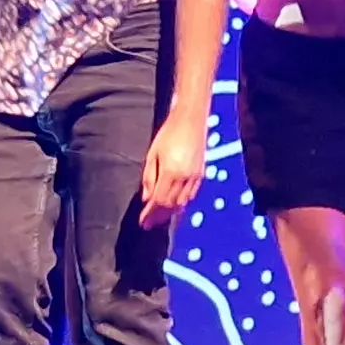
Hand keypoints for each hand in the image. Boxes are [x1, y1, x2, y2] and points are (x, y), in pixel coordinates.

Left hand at [137, 107, 210, 228]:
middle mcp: (185, 178)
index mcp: (171, 173)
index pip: (158, 201)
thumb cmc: (169, 133)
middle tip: (149, 224)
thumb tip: (146, 198)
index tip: (143, 222)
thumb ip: (149, 177)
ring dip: (170, 212)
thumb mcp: (152, 154)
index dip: (150, 214)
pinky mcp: (201, 174)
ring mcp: (195, 177)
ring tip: (160, 217)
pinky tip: (175, 205)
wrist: (191, 120)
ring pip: (182, 202)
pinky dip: (182, 203)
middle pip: (170, 205)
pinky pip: (191, 195)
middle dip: (159, 216)